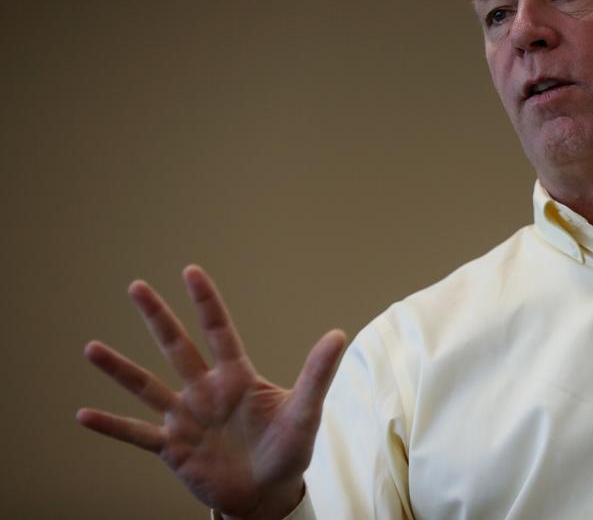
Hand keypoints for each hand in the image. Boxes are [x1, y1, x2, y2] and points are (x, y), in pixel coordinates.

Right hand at [77, 265, 346, 519]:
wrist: (268, 493)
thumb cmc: (289, 448)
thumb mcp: (305, 411)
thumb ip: (316, 373)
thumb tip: (337, 334)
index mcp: (237, 377)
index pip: (219, 332)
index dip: (206, 302)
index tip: (190, 271)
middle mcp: (206, 391)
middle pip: (177, 348)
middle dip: (158, 318)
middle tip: (137, 286)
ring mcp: (186, 418)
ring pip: (148, 387)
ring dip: (120, 369)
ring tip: (91, 349)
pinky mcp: (173, 448)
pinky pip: (137, 435)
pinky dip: (112, 427)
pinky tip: (84, 415)